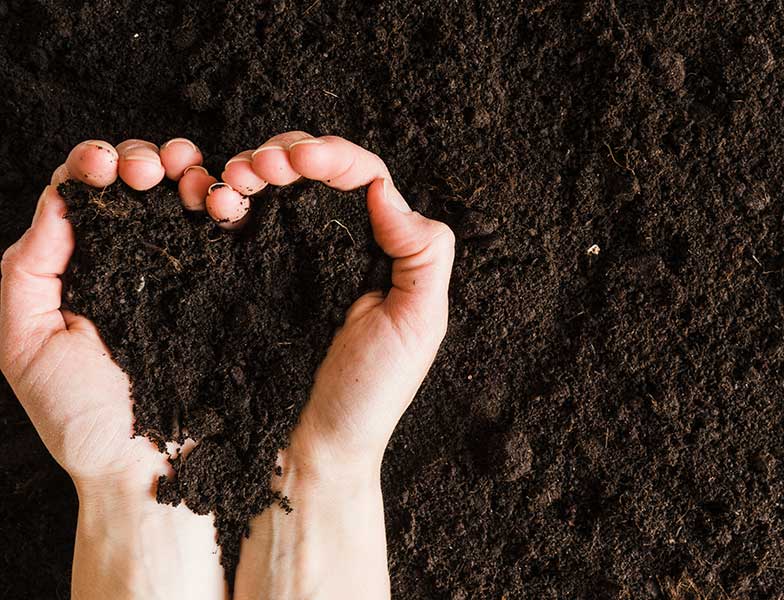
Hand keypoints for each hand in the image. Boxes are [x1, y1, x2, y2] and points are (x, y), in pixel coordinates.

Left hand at [0, 138, 226, 599]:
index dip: (94, 166)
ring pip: (186, 197)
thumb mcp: (25, 345)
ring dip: (187, 170)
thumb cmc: (85, 419)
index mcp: (86, 268)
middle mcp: (137, 262)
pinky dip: (227, 201)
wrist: (153, 470)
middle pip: (139, 186)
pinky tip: (222, 199)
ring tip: (190, 174)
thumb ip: (25, 272)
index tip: (105, 165)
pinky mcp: (231, 286)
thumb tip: (58, 203)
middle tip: (148, 172)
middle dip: (143, 160)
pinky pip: (229, 231)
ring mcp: (188, 272)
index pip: (86, 197)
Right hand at [219, 134, 454, 598]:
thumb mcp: (419, 324)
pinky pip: (243, 222)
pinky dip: (227, 200)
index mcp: (384, 248)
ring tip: (234, 181)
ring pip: (275, 187)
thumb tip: (385, 191)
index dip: (334, 156)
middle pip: (315, 171)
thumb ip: (422, 253)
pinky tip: (219, 202)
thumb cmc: (370, 393)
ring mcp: (294, 257)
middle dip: (285, 154)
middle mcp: (340, 244)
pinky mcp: (254, 275)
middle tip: (257, 168)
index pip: (364, 178)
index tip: (303, 160)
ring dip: (252, 168)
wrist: (309, 447)